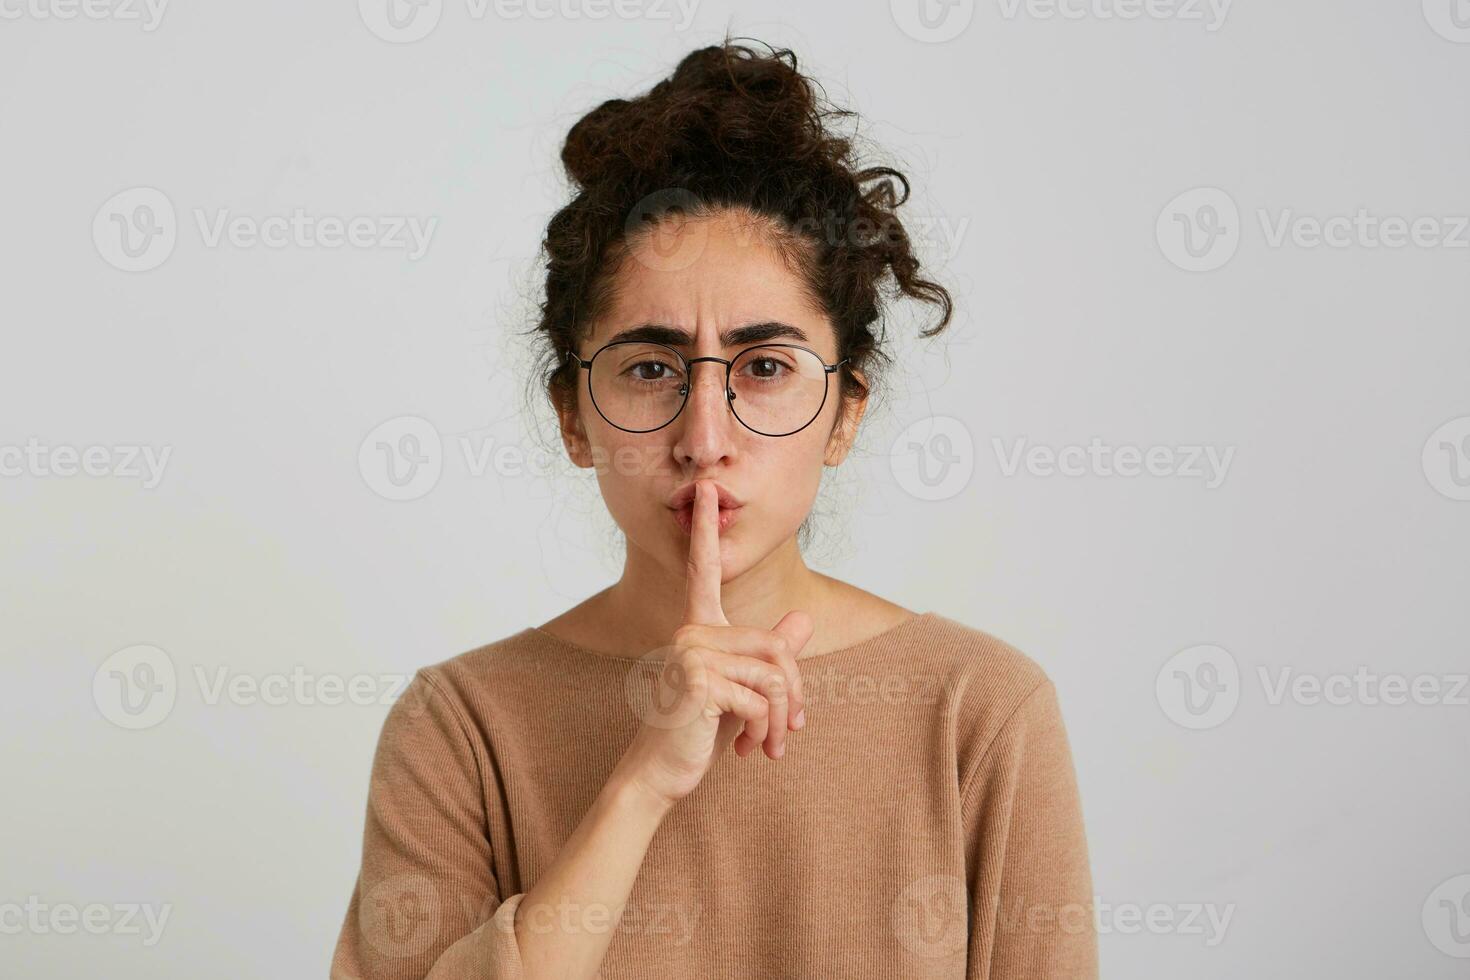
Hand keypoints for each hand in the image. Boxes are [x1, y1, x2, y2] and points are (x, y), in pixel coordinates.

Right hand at [615, 479, 813, 807]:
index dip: (707, 530)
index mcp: (699, 628)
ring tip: (767, 745)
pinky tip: (747, 750)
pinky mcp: (698, 679)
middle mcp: (690, 631)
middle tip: (790, 728)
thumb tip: (803, 620)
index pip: (704, 570)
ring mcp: (691, 653)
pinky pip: (760, 697)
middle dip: (793, 692)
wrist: (660, 772)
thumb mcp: (742, 690)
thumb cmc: (698, 731)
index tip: (706, 490)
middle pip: (775, 645)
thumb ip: (771, 655)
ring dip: (780, 718)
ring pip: (774, 674)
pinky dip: (765, 729)